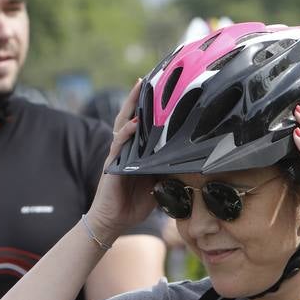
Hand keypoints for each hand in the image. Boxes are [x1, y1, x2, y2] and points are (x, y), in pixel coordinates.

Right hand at [87, 80, 158, 240]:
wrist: (113, 221)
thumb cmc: (134, 204)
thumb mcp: (157, 184)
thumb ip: (166, 169)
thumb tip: (188, 160)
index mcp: (135, 152)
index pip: (141, 124)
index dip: (147, 107)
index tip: (158, 89)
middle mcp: (125, 149)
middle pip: (130, 116)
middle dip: (137, 97)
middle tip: (147, 78)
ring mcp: (117, 154)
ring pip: (123, 124)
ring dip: (130, 106)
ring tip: (138, 88)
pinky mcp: (111, 164)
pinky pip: (119, 144)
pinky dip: (127, 132)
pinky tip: (134, 123)